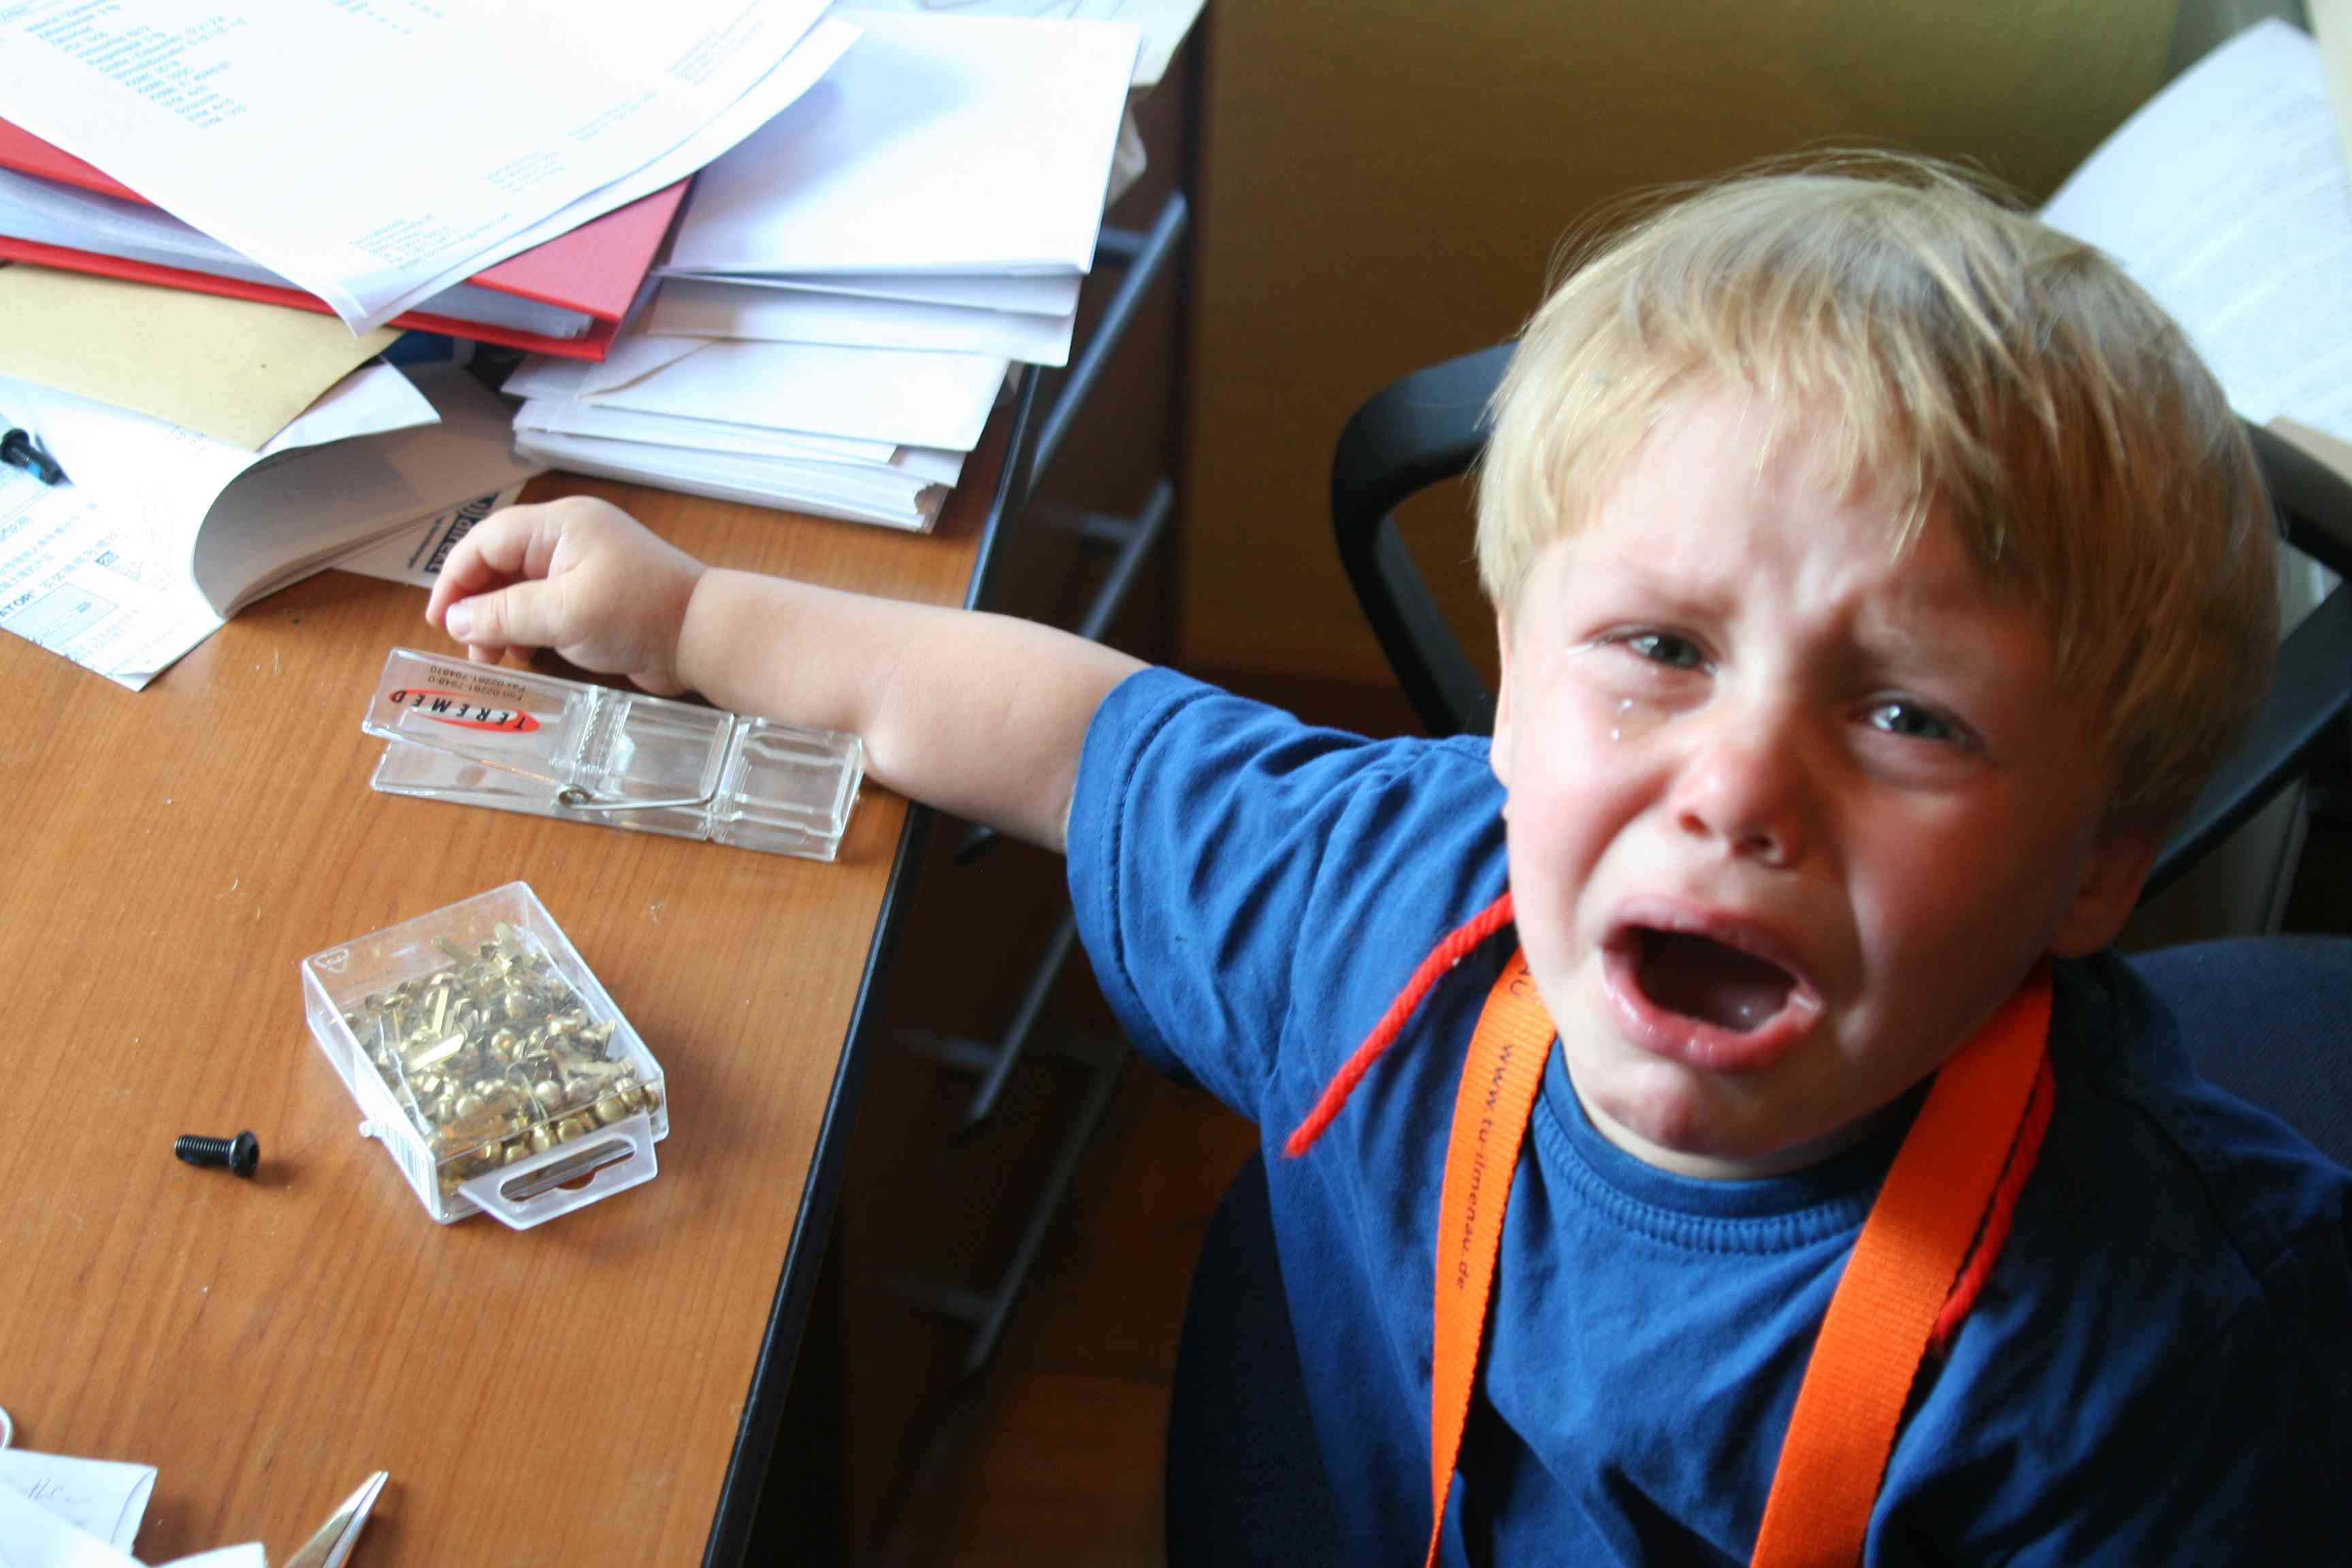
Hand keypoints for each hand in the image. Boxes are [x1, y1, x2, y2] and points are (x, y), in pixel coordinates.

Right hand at [426, 497, 706, 695]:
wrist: (705, 637)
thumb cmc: (639, 614)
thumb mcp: (564, 613)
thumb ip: (504, 614)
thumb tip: (456, 620)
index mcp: (560, 525)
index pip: (487, 541)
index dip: (456, 578)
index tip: (440, 620)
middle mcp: (568, 540)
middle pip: (500, 564)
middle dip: (477, 605)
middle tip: (468, 648)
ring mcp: (583, 568)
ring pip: (520, 589)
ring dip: (499, 622)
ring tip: (493, 659)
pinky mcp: (594, 598)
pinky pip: (545, 607)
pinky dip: (527, 629)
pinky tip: (523, 655)